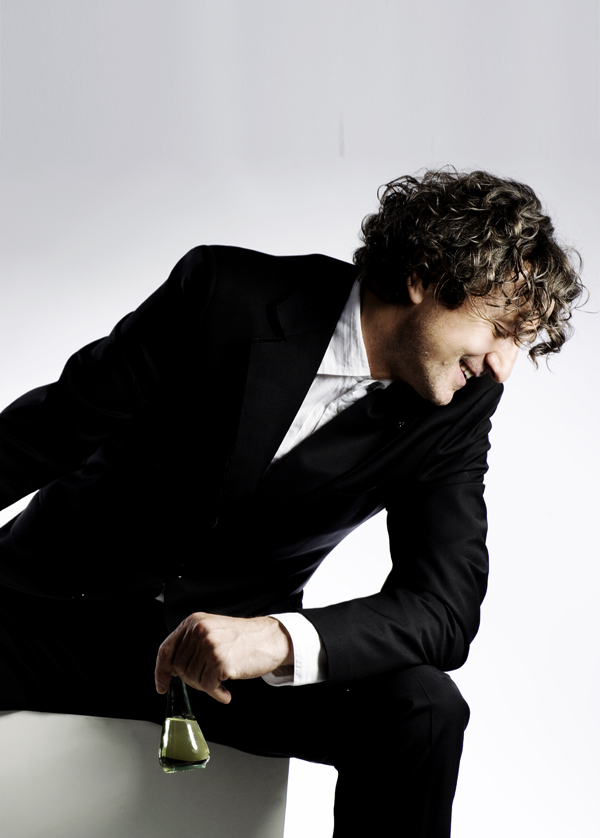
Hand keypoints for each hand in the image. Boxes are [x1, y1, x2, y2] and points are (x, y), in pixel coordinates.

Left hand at [154, 612, 293, 703]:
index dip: (161, 671)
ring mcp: (209, 645)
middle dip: (192, 680)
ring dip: (206, 686)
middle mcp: (200, 631)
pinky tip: (226, 692)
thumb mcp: (213, 631)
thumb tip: (171, 669)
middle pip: (179, 668)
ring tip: (220, 681)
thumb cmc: (242, 638)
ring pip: (192, 679)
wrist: (269, 638)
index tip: (162, 686)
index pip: (167, 649)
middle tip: (209, 679)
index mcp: (194, 622)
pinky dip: (217, 693)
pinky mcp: (220, 661)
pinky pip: (208, 687)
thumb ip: (192, 644)